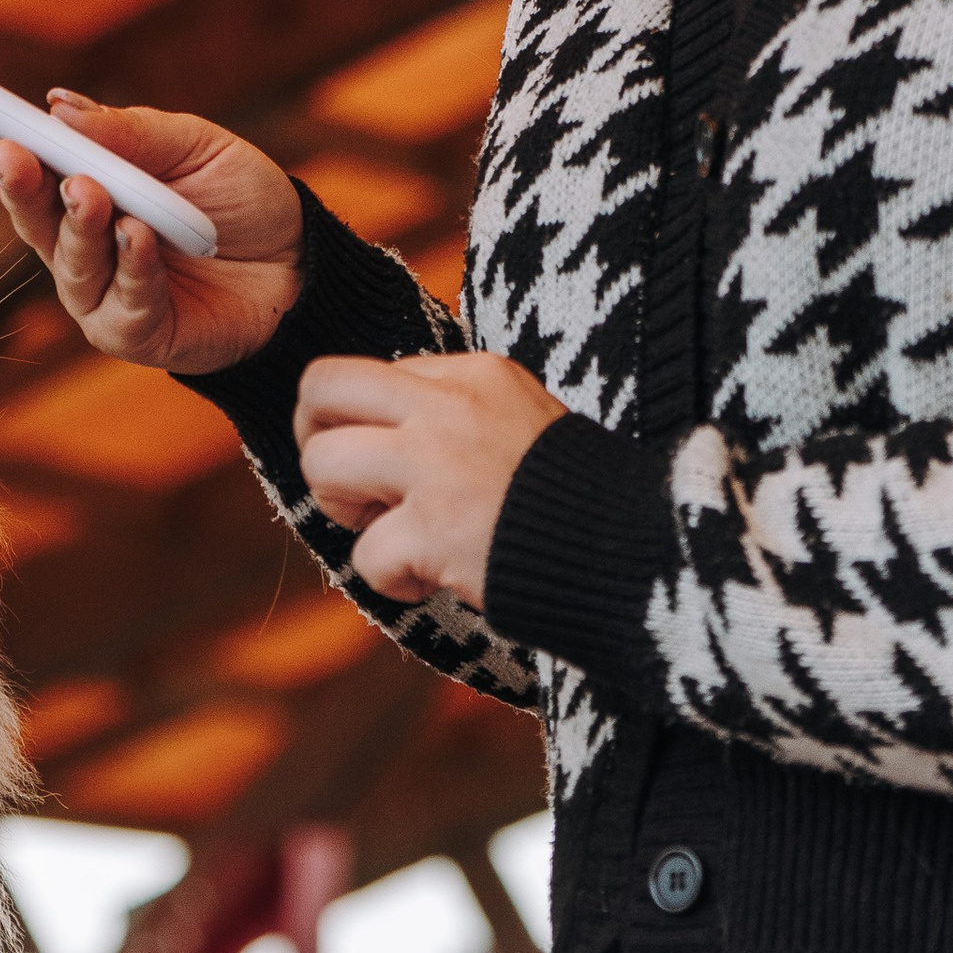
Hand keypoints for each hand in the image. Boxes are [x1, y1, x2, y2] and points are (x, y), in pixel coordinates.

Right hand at [0, 94, 300, 374]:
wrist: (301, 267)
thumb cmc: (240, 200)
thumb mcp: (194, 145)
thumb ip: (129, 132)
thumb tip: (57, 106)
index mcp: (74, 186)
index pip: (7, 170)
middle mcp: (73, 242)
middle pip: (25, 214)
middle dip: (11, 181)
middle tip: (7, 152)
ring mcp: (99, 292)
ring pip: (68, 260)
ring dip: (76, 224)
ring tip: (91, 192)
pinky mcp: (134, 332)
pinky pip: (122, 302)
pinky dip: (132, 265)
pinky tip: (140, 235)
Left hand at [293, 352, 563, 610]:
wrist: (637, 554)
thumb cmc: (574, 497)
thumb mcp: (518, 418)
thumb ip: (451, 410)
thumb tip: (371, 426)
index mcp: (473, 374)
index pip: (367, 375)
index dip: (364, 424)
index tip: (394, 463)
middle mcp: (449, 407)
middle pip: (321, 388)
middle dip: (316, 441)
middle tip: (349, 486)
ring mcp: (440, 466)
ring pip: (323, 464)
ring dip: (343, 509)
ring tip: (389, 532)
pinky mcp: (436, 531)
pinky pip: (364, 555)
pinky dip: (391, 578)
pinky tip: (434, 578)